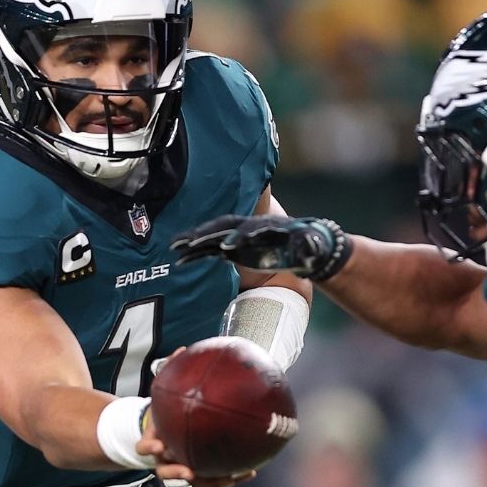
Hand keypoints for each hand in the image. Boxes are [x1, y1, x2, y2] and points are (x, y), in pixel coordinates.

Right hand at [137, 351, 258, 486]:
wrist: (163, 431)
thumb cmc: (164, 411)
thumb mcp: (163, 392)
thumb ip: (170, 371)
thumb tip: (182, 349)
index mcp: (153, 441)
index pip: (145, 447)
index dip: (149, 448)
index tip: (155, 447)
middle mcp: (164, 460)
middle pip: (166, 472)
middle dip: (176, 474)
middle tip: (188, 473)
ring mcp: (181, 469)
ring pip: (195, 481)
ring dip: (212, 480)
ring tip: (232, 477)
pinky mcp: (198, 474)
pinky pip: (213, 479)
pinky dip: (231, 477)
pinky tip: (251, 471)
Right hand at [171, 214, 349, 280]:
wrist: (301, 246)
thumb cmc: (306, 244)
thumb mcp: (310, 245)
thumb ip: (308, 246)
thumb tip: (311, 246)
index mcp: (267, 226)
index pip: (250, 229)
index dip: (240, 237)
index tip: (230, 247)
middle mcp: (248, 229)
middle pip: (224, 228)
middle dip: (208, 234)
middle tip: (191, 242)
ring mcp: (238, 238)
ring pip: (212, 237)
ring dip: (194, 241)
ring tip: (175, 247)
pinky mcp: (232, 249)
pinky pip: (210, 250)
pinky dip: (196, 254)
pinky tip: (182, 260)